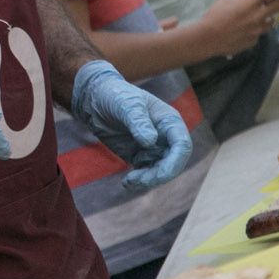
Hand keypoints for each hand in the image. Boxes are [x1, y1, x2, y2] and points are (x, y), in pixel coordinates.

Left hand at [70, 61, 191, 190]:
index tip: (161, 174)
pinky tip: (126, 182)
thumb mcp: (126, 105)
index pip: (182, 145)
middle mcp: (165, 137)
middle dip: (159, 175)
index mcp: (169, 122)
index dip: (176, 162)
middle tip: (138, 180)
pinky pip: (146, 174)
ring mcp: (153, 148)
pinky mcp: (140, 157)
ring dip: (148, 181)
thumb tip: (150, 141)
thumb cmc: (115, 95)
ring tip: (129, 181)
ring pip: (160, 172)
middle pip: (173, 163)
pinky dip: (139, 181)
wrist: (96, 100)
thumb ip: (138, 121)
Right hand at [191, 0, 278, 57]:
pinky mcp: (253, 41)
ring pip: (269, 22)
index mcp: (250, 2)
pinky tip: (242, 31)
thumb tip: (243, 4)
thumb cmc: (213, 17)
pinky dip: (253, 30)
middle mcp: (258, 16)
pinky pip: (257, 34)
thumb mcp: (224, 2)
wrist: (207, 39)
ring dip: (268, 17)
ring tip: (263, 16)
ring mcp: (257, 30)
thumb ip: (238, 2)